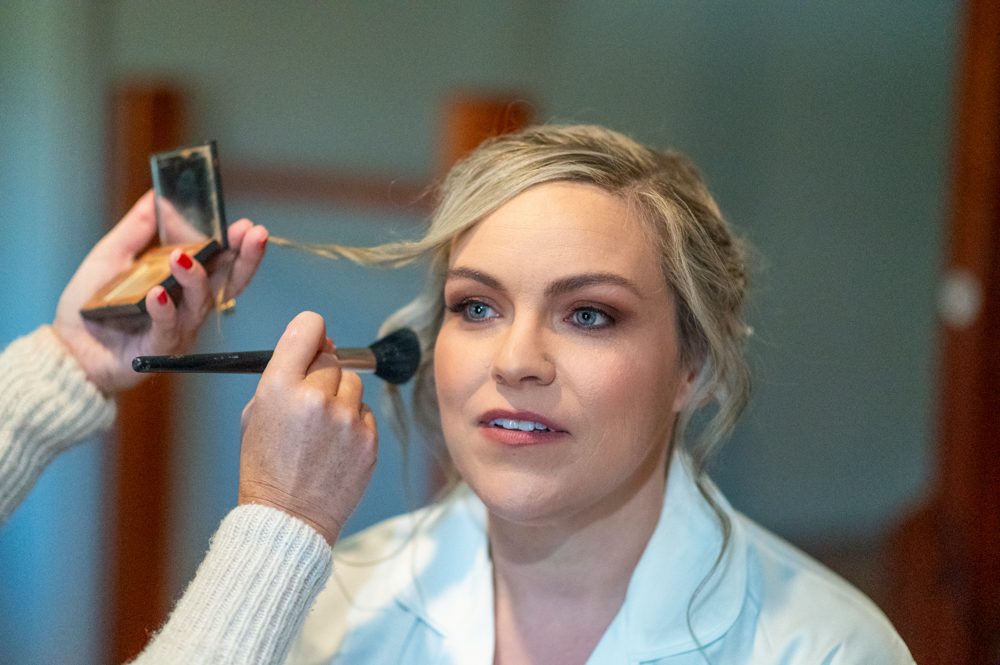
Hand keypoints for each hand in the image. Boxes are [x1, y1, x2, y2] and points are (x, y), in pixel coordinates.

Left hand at [52, 191, 268, 393]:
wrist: (67, 345)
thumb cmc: (92, 302)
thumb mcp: (114, 254)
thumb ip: (138, 228)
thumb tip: (157, 195)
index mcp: (186, 282)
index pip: (223, 262)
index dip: (239, 246)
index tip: (249, 226)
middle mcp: (189, 305)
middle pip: (228, 283)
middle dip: (244, 259)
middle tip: (251, 235)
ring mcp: (178, 328)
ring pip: (199, 304)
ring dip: (196, 278)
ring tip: (182, 257)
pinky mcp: (157, 349)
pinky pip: (166, 328)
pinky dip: (164, 309)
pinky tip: (157, 293)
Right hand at [238, 312, 377, 544]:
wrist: (287, 518)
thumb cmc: (266, 468)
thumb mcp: (256, 413)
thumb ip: (285, 375)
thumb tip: (321, 345)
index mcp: (279, 386)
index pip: (309, 327)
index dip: (312, 332)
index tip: (314, 341)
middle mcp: (315, 397)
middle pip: (332, 358)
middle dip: (321, 374)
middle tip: (309, 402)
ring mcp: (346, 419)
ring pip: (353, 385)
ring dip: (340, 399)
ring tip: (321, 431)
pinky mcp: (368, 439)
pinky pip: (365, 413)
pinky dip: (353, 423)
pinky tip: (334, 447)